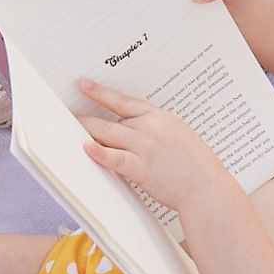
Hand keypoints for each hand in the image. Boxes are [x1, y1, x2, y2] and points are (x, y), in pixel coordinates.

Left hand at [76, 79, 216, 205]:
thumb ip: (156, 130)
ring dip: (85, 131)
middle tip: (66, 113)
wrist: (207, 187)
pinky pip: (114, 158)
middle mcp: (150, 128)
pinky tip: (85, 148)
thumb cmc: (197, 165)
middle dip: (86, 116)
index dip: (102, 93)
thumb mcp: (180, 136)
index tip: (84, 86)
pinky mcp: (141, 168)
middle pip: (110, 118)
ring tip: (67, 129)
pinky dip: (99, 153)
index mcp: (160, 117)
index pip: (124, 101)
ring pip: (107, 134)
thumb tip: (133, 129)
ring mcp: (145, 147)